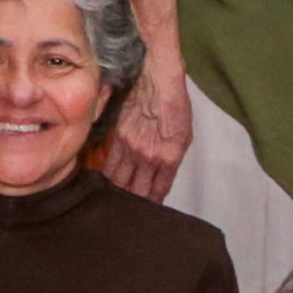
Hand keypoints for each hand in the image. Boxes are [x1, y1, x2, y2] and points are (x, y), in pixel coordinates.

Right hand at [105, 73, 189, 199]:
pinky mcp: (117, 140)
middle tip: (132, 214)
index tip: (151, 211)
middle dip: (136, 205)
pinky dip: (110, 179)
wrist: (156, 78)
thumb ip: (172, 156)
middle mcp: (149, 158)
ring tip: (118, 206)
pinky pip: (111, 166)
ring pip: (121, 182)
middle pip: (138, 191)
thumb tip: (161, 173)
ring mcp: (131, 149)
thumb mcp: (184, 134)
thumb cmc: (175, 103)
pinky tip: (108, 187)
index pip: (159, 190)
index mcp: (170, 157)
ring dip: (120, 195)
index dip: (154, 203)